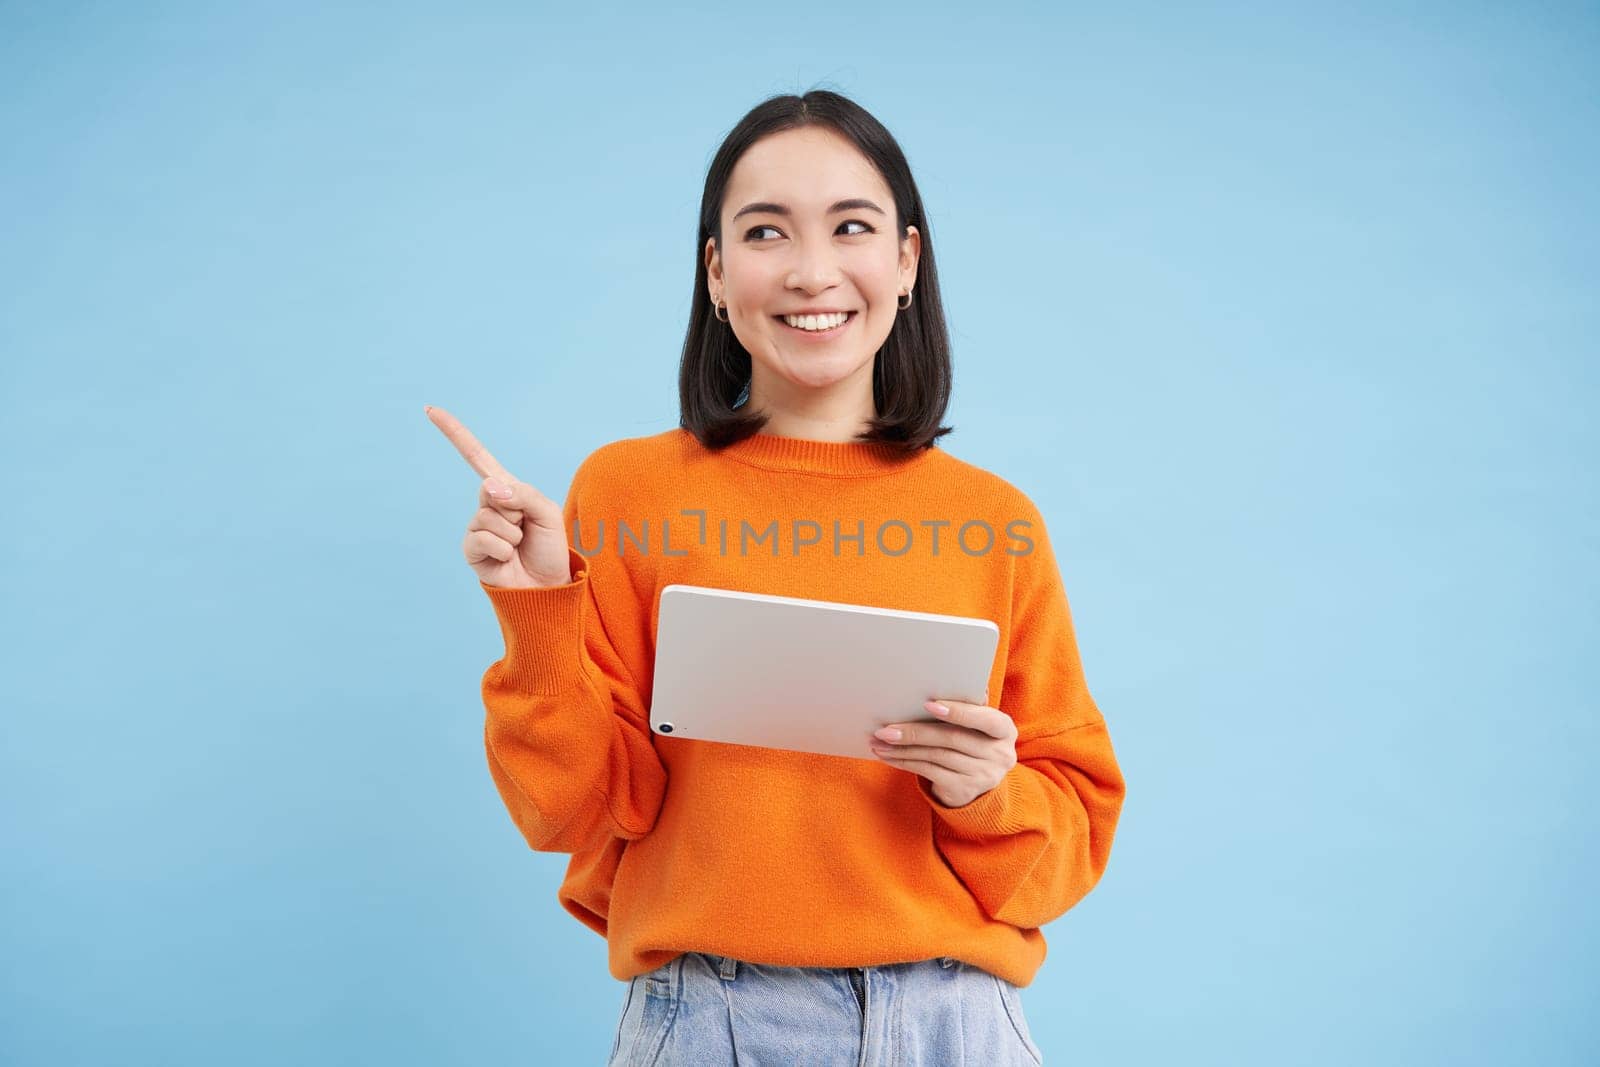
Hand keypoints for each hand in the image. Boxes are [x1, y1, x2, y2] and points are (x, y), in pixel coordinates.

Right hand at [425, 404, 572, 588]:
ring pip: (491, 517)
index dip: (455, 433)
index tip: (431, 410)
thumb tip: (489, 486)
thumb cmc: (548, 548)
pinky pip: (485, 538)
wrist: (546, 588)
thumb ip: (523, 493)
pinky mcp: (470, 549)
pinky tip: (507, 559)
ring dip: (513, 533)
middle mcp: (487, 505)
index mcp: (506, 489)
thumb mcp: (547, 512)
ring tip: (518, 546)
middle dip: (518, 509)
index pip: (476, 457)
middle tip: (526, 529)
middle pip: (492, 489)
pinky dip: (504, 549)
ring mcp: (477, 527)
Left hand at [869, 699, 1017, 807]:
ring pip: (936, 756)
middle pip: (952, 739)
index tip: (928, 704)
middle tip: (886, 729)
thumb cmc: (971, 740)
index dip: (959, 712)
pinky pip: (929, 773)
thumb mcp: (975, 724)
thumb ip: (965, 706)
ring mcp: (984, 775)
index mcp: (1004, 730)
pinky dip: (905, 763)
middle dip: (915, 732)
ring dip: (904, 749)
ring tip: (880, 741)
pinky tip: (888, 756)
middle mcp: (1000, 754)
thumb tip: (934, 681)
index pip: (985, 720)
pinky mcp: (965, 790)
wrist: (978, 781)